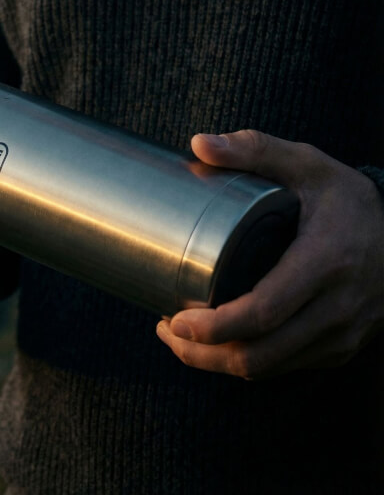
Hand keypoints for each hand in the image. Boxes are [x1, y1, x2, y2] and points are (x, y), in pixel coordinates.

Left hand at [156, 130, 383, 378]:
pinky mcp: (341, 347)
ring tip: (180, 338)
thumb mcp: (306, 163)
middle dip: (203, 354)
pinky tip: (219, 343)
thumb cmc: (346, 196)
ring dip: (218, 363)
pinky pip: (286, 367)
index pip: (263, 312)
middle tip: (165, 329)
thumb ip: (254, 149)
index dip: (213, 327)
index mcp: (326, 262)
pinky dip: (247, 362)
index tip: (171, 320)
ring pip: (270, 368)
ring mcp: (343, 334)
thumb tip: (199, 143)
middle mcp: (338, 307)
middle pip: (259, 354)